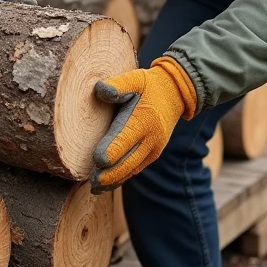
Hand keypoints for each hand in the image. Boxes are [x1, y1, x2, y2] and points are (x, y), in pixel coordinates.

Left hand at [90, 56, 197, 193]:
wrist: (175, 94)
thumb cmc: (150, 85)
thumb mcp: (135, 78)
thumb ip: (118, 84)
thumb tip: (100, 90)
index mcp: (143, 120)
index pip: (124, 141)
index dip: (110, 152)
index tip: (96, 161)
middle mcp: (150, 139)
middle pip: (127, 163)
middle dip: (109, 174)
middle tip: (91, 182)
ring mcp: (152, 149)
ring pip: (131, 170)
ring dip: (114, 181)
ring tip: (95, 188)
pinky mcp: (152, 154)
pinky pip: (135, 169)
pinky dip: (121, 178)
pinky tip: (107, 184)